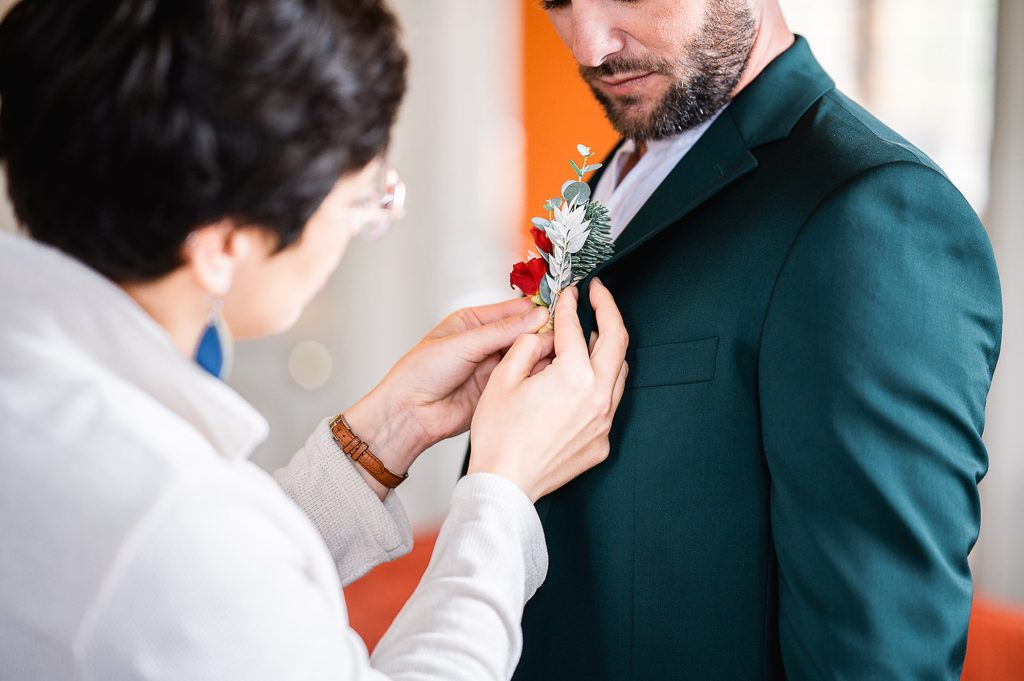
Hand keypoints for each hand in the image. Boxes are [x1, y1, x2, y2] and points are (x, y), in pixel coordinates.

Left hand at [345, 298, 550, 483]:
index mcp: (473, 323)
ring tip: (558, 354)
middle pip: (524, 334)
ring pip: (527, 357)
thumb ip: (501, 331)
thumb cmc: (420, 374)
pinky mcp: (499, 390)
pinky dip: (535, 378)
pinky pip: (523, 380)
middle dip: (542, 335)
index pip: (513, 311)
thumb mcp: (462, 344)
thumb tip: (536, 317)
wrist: (410, 414)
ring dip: (541, 356)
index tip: (558, 312)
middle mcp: (486, 343)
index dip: (536, 311)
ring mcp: (493, 368)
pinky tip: (547, 375)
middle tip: (562, 336)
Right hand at [468, 279, 628, 501]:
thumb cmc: (499, 437)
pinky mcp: (600, 442)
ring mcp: (602, 422)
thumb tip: (544, 333)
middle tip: (599, 295)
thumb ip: (528, 345)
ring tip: (592, 334)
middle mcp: (597, 398)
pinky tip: (583, 379)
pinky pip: (609, 403)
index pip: (576, 328)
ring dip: (608, 348)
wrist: (503, 485)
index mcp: (573, 377)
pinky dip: (601, 383)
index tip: (568, 294)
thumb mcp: (503, 378)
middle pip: (616, 341)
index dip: (570, 305)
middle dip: (609, 311)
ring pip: (619, 373)